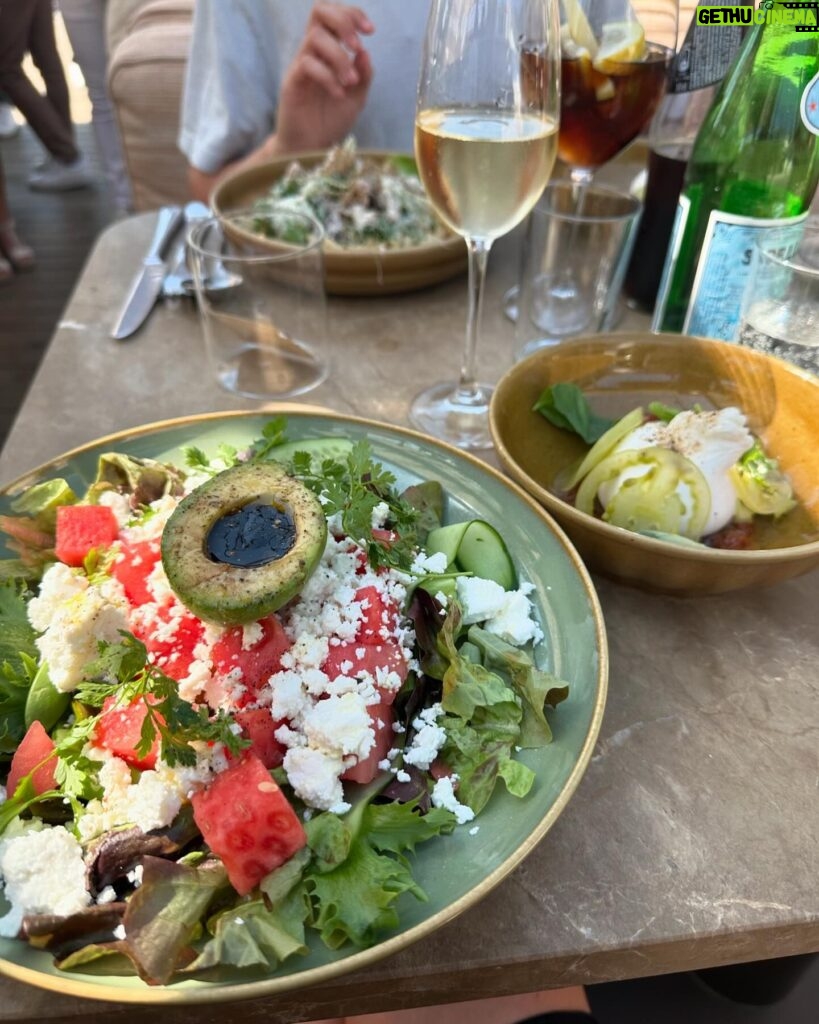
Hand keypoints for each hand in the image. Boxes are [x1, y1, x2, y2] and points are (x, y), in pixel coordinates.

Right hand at [275, 4, 374, 153]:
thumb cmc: (331, 121)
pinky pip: (307, 65)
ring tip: (350, 82)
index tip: (371, 31)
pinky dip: (328, 77)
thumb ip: (364, 75)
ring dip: (339, 57)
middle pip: (318, 11)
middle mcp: (312, 52)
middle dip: (342, 21)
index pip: (334, 14)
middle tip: (356, 45)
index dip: (352, 13)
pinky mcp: (292, 82)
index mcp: (328, 50)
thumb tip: (365, 52)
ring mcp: (300, 65)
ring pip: (315, 38)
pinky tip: (339, 94)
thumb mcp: (357, 98)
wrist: (312, 147)